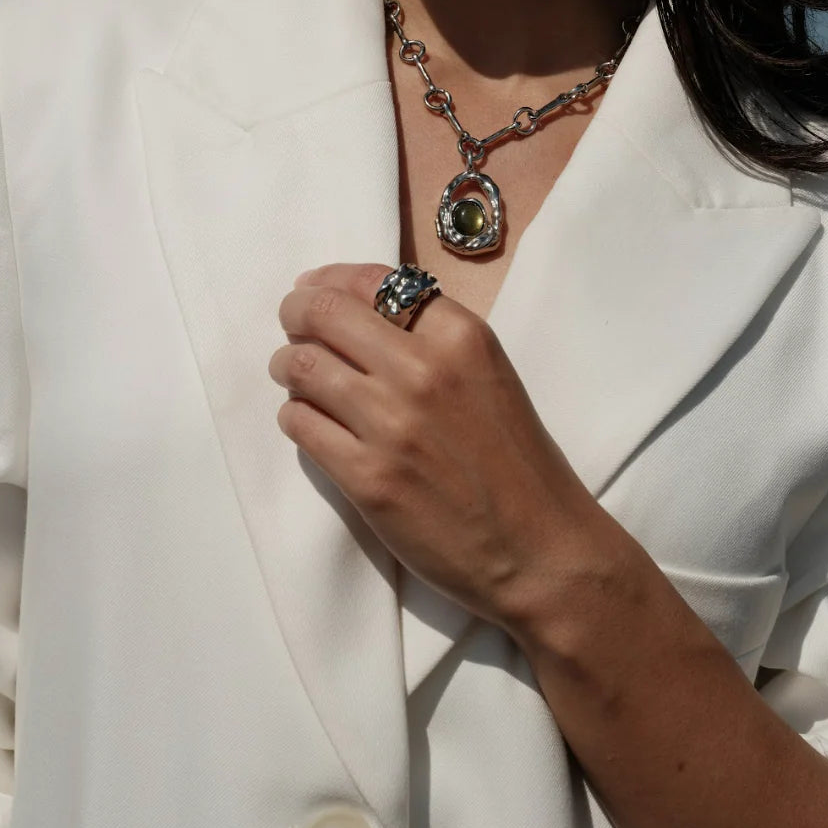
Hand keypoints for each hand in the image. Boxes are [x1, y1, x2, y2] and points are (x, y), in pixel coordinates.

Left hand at [268, 261, 599, 633]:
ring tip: (295, 375)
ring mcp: (391, 424)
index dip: (330, 280)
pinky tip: (311, 423)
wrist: (539, 548)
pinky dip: (296, 416)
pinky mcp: (367, 478)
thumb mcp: (489, 373)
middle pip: (325, 313)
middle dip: (296, 311)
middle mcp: (423, 369)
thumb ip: (433, 338)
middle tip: (292, 323)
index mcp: (461, 336)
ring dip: (288, 365)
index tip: (312, 288)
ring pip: (301, 366)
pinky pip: (300, 424)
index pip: (373, 280)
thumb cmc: (518, 461)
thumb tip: (358, 310)